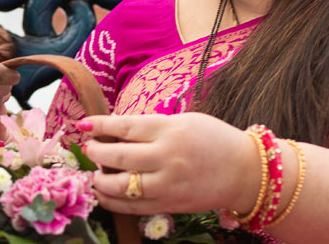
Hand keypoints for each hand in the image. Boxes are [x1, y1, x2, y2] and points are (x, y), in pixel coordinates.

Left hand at [80, 113, 260, 215]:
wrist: (245, 172)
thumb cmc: (214, 140)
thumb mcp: (184, 121)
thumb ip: (151, 126)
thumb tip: (114, 129)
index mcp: (170, 130)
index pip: (125, 127)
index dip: (99, 125)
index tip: (82, 125)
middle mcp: (167, 157)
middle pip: (117, 156)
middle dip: (95, 153)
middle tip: (88, 149)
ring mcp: (167, 184)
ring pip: (120, 185)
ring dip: (99, 180)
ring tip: (93, 173)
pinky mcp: (169, 205)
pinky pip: (132, 207)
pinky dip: (112, 201)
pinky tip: (102, 194)